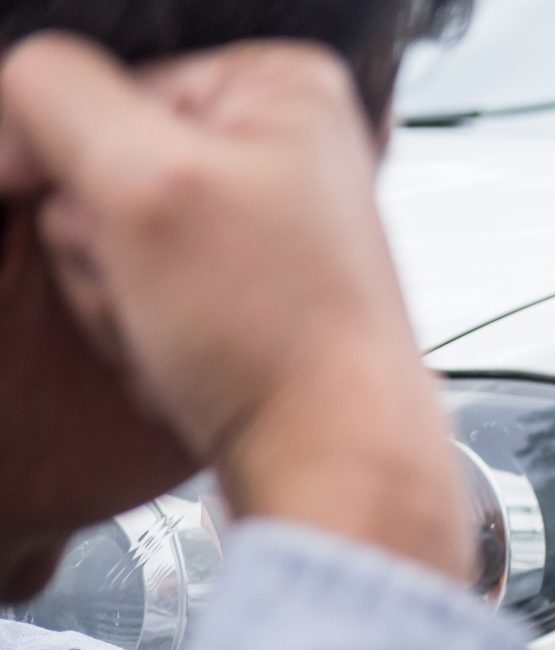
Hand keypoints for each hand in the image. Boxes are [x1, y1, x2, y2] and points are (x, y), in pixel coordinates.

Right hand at [0, 36, 469, 577]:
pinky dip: (141, 328)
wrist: (327, 462)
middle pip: (102, 166)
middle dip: (103, 240)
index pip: (97, 86)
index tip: (109, 222)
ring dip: (117, 293)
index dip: (74, 163)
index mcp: (280, 89)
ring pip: (108, 236)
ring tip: (187, 326)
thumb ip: (54, 93)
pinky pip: (137, 290)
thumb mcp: (141, 182)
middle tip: (164, 286)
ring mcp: (260, 226)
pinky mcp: (241, 293)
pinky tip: (191, 353)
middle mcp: (281, 150)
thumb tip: (22, 84)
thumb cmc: (284, 344)